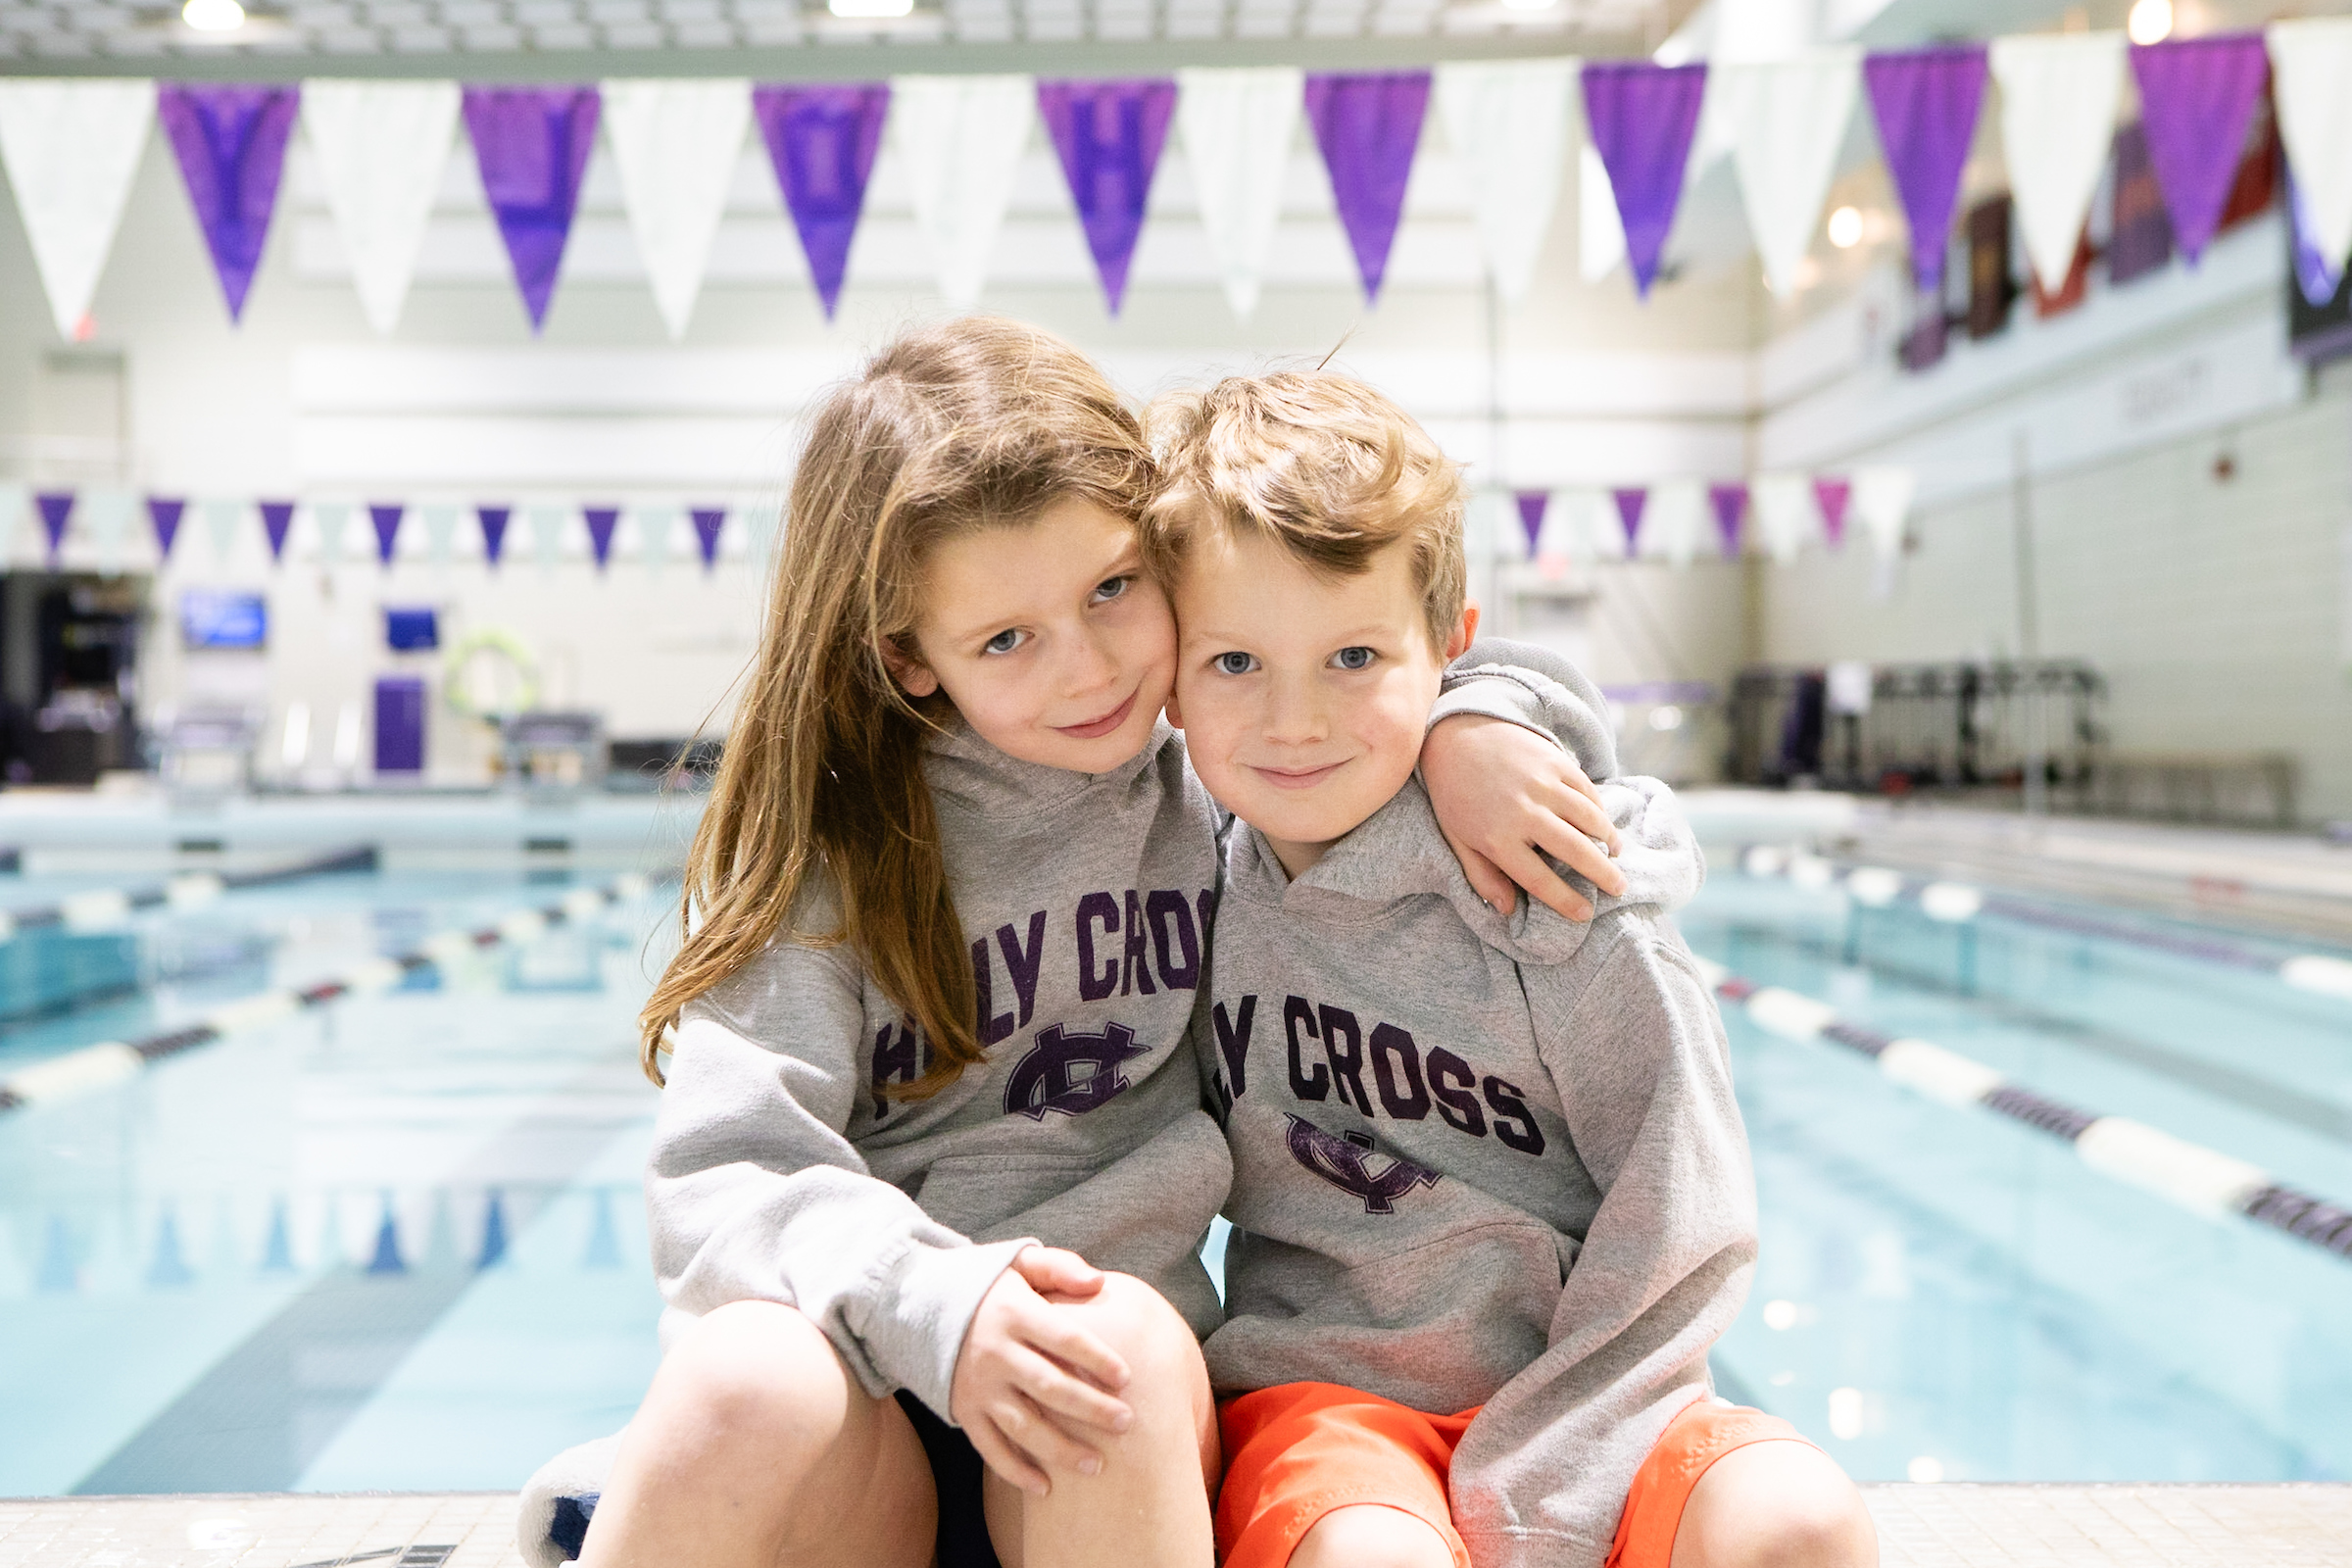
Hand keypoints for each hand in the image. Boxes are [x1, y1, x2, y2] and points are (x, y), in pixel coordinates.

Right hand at [950, 1248, 1132, 1496]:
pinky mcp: (963, 1409)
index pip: (1063, 1338)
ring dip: (1061, 1449)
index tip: (1126, 1378)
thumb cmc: (985, 1283)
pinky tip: (1045, 1488)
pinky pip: (990, 1447)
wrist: (918, 1303)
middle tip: (1126, 1423)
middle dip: (1091, 1408)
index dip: (1097, 1358)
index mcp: (1013, 1312)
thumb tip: (1099, 1282)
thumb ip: (1059, 1267)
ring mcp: (977, 1386)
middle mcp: (995, 1352)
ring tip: (1096, 1464)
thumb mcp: (1018, 1261)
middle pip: (1050, 1387)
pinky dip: (1015, 1471)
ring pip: (1023, 1425)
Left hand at [1423, 715, 1627, 920]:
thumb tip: (1506, 909)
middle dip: (1603, 875)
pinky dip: (1600, 810)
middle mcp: (1524, 813)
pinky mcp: (1555, 761)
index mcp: (1497, 839)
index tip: (1584, 914)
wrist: (1456, 736)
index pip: (1540, 880)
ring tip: (1615, 854)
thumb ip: (1482, 875)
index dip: (1566, 901)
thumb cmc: (1455, 795)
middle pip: (1576, 852)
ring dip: (1608, 840)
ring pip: (1590, 819)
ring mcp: (1543, 784)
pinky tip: (1601, 822)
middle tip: (1619, 889)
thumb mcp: (1458, 839)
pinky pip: (1588, 791)